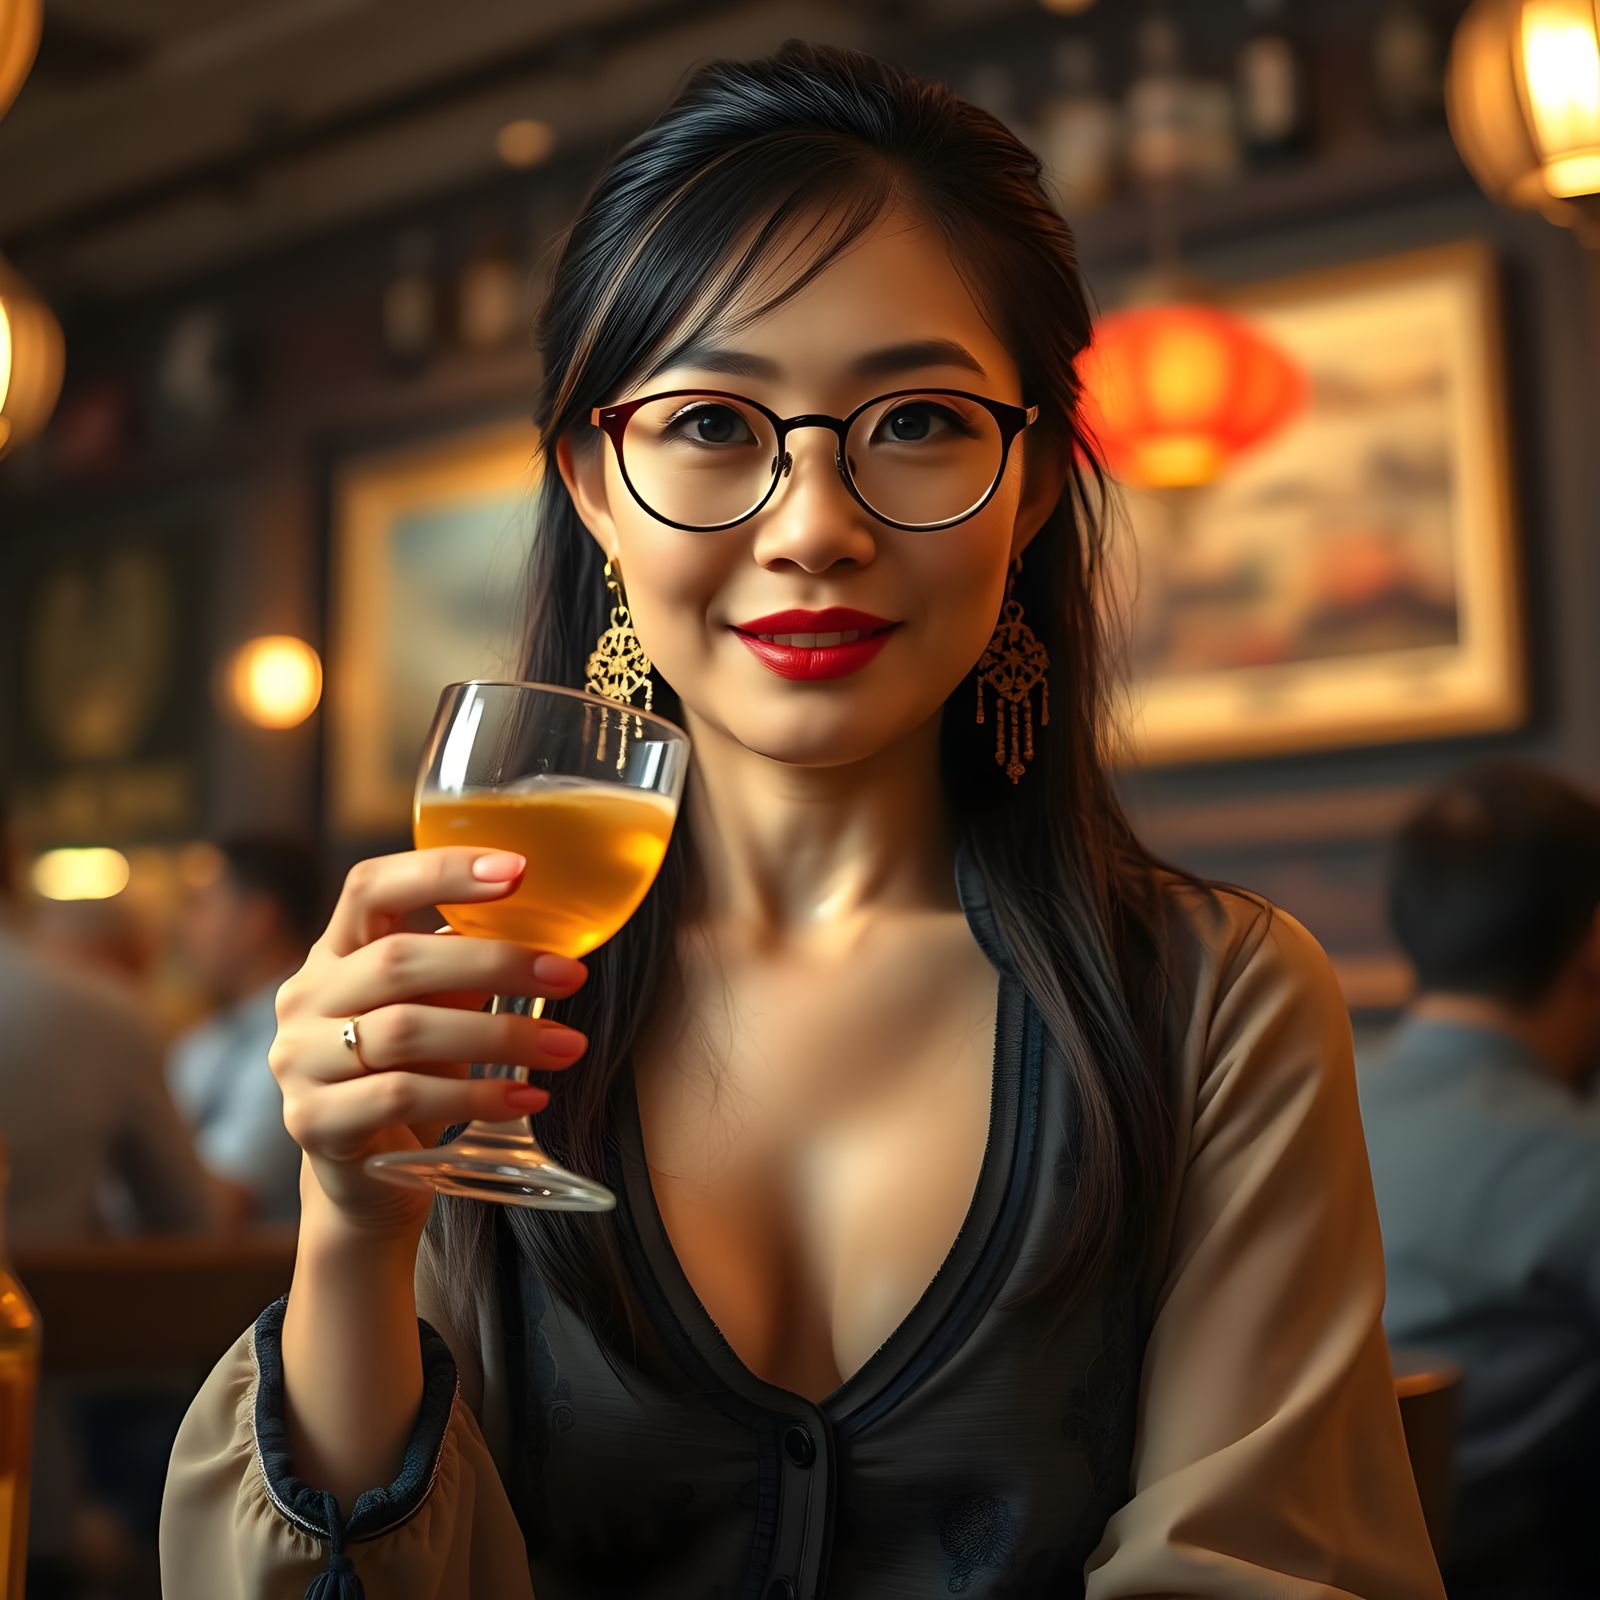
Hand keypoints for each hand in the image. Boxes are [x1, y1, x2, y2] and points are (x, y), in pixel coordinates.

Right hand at [268, 847, 589, 1235]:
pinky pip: (400, 1097)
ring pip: (405, 1031)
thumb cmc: (410, 1074)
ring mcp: (299, 1060)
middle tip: (569, 976)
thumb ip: (466, 967)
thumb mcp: (437, 1009)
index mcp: (335, 951)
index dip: (441, 871)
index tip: (519, 869)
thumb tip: (548, 935)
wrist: (365, 1179)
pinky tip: (526, 1097)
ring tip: (567, 1046)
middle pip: (398, 961)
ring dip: (499, 1035)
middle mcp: (305, 996)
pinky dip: (474, 1097)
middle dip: (496, 962)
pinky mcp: (312, 1122)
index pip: (371, 887)